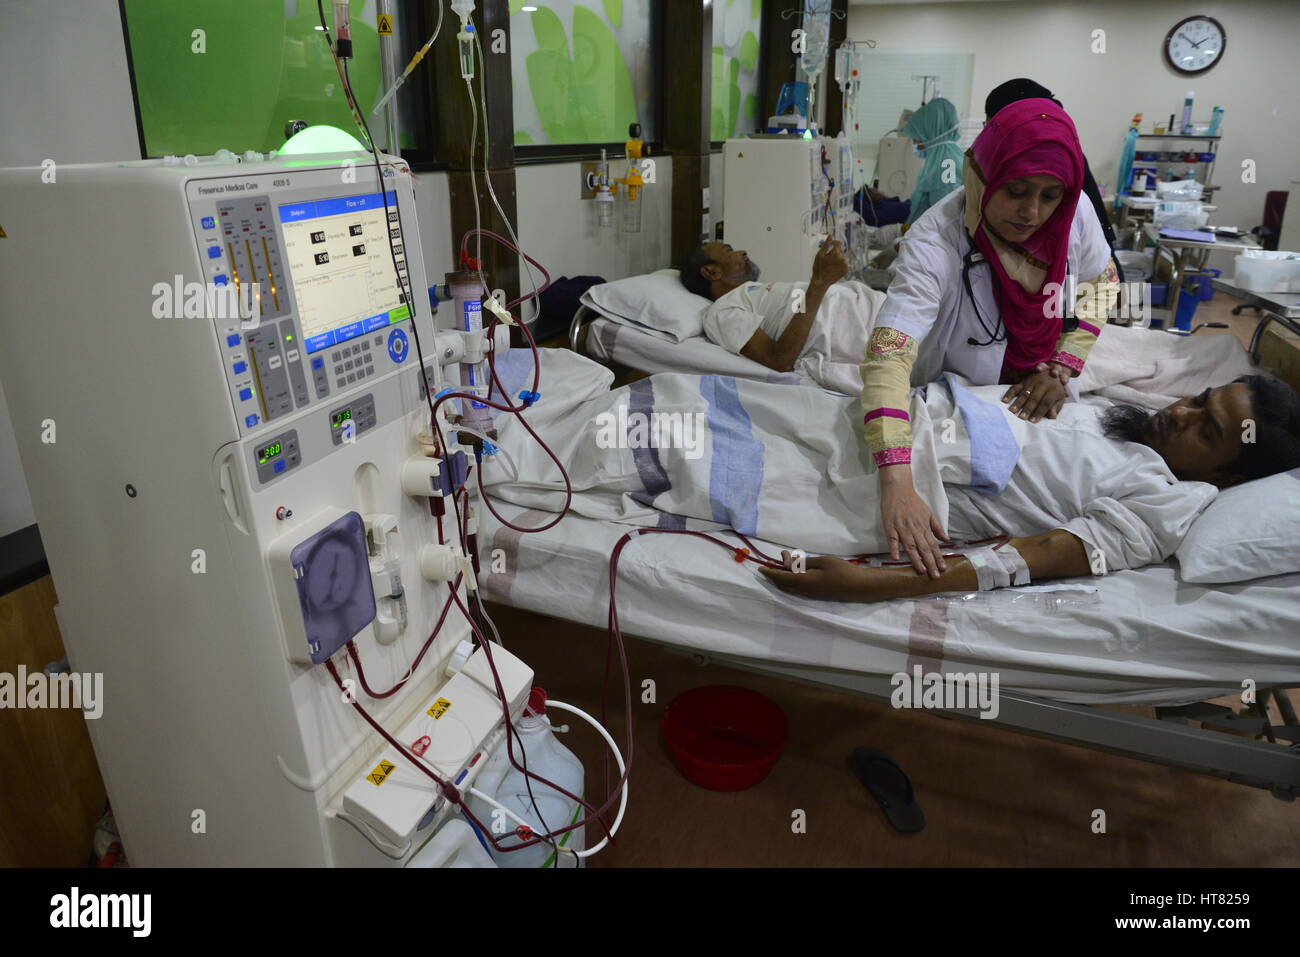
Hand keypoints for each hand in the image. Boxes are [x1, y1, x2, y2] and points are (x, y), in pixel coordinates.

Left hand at [760, 550, 883, 601]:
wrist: (859, 586)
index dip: (770, 573)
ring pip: (790, 587)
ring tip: (787, 560)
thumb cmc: (842, 571)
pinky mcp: (816, 595)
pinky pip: (797, 588)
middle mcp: (804, 591)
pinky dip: (792, 580)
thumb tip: (787, 564)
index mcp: (804, 582)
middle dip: (776, 573)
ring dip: (784, 576)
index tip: (760, 568)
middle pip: (783, 584)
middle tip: (779, 557)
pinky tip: (796, 570)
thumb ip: (804, 563)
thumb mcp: (822, 561)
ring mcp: (810, 594)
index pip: (781, 578)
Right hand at [811, 239, 848, 285]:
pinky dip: (840, 264)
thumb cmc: (818, 268)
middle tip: (827, 259)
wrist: (821, 282)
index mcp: (836, 253)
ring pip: (842, 257)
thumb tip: (830, 236)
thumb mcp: (820, 255)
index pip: (838, 243)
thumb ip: (826, 244)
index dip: (834, 243)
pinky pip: (844, 264)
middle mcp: (842, 258)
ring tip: (830, 265)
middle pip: (840, 250)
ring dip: (838, 259)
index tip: (831, 245)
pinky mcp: (846, 270)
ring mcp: (845, 265)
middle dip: (835, 252)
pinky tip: (834, 268)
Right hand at [880, 468, 948, 577]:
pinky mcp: (890, 526)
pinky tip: (896, 558)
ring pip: (910, 546)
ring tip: (922, 571)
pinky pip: (892, 539)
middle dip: (930, 563)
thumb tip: (947, 539)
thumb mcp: (929, 513)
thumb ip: (937, 527)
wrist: (899, 489)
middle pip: (924, 549)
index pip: (933, 545)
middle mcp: (914, 529)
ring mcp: (902, 528)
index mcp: (924, 527)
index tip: (943, 568)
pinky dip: (894, 548)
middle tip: (935, 576)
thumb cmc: (913, 502)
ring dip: (916, 559)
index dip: (938, 557)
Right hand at [1002, 365, 1067, 421]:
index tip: (1033, 421)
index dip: (1039, 412)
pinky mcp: (1023, 381)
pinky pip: (1015, 387)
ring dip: (1018, 402)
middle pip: (1034, 398)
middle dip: (1027, 409)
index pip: (1045, 403)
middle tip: (1021, 418)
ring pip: (1024, 393)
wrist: (1053, 372)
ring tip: (1012, 411)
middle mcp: (1043, 384)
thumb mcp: (1060, 399)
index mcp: (1054, 390)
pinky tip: (1004, 400)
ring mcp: (1032, 382)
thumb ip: (1055, 408)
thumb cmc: (1056, 391)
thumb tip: (1052, 417)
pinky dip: (1009, 394)